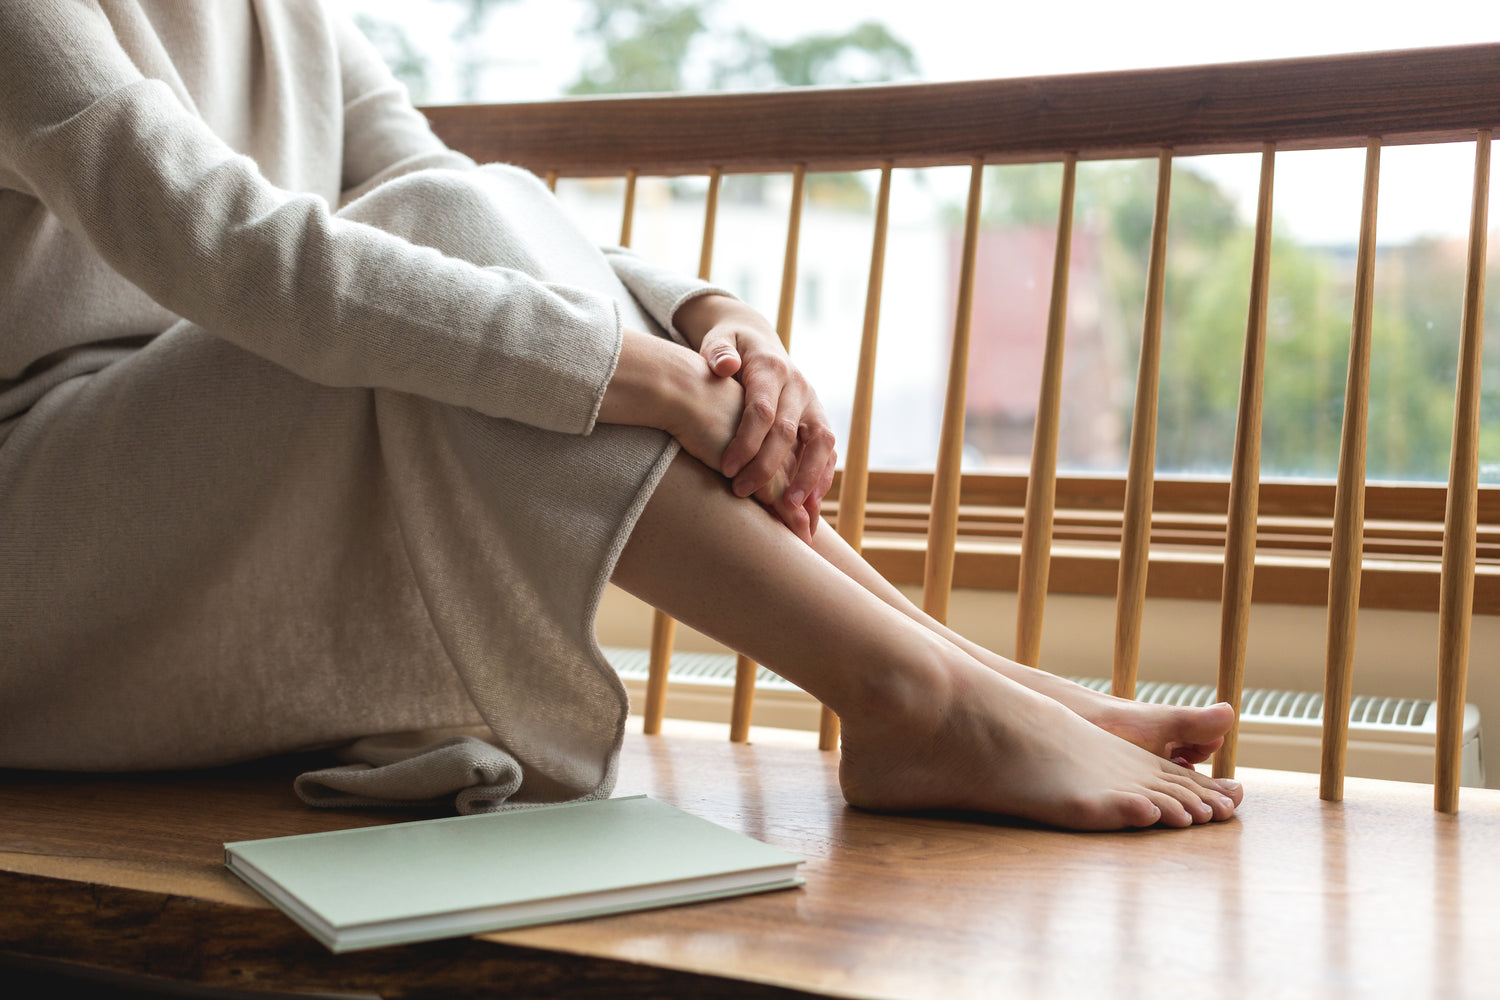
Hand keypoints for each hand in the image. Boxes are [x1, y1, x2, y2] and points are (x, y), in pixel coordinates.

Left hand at [673, 296, 837, 533]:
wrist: (758, 341)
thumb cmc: (730, 348)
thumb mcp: (719, 340)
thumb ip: (718, 351)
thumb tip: (725, 366)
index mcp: (771, 368)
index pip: (763, 410)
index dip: (746, 442)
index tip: (727, 469)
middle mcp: (798, 386)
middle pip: (788, 432)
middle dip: (767, 467)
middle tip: (742, 492)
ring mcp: (813, 404)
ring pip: (821, 442)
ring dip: (808, 476)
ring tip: (791, 508)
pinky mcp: (819, 419)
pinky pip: (828, 450)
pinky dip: (822, 476)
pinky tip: (809, 504)